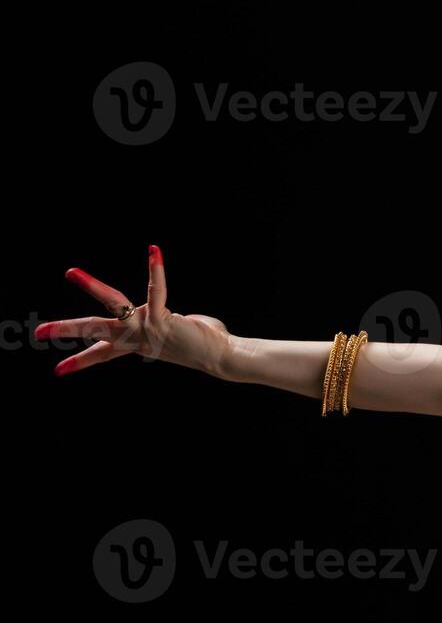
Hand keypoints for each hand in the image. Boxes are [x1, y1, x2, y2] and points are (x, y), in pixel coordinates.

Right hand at [36, 245, 233, 376]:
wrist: (222, 356)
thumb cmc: (204, 341)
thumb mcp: (179, 332)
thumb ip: (171, 320)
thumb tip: (181, 317)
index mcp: (136, 344)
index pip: (103, 354)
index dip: (80, 361)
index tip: (58, 371)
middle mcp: (137, 338)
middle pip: (95, 331)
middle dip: (65, 330)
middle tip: (37, 332)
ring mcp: (147, 329)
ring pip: (113, 306)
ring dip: (92, 287)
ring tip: (71, 272)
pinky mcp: (163, 318)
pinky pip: (156, 291)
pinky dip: (155, 270)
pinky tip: (153, 251)